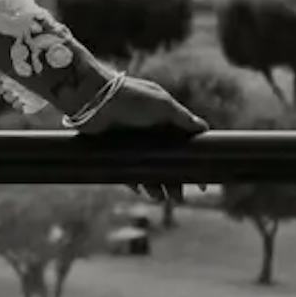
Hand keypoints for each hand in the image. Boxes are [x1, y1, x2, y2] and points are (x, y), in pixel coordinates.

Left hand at [71, 73, 208, 205]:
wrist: (93, 100)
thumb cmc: (130, 97)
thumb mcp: (162, 104)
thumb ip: (183, 118)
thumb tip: (203, 129)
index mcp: (163, 118)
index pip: (184, 142)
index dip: (193, 160)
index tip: (201, 180)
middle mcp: (149, 131)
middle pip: (167, 161)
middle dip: (175, 179)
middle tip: (180, 197)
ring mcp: (132, 142)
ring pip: (149, 169)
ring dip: (157, 185)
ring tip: (162, 199)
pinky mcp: (115, 151)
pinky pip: (128, 171)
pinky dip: (136, 181)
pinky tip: (142, 191)